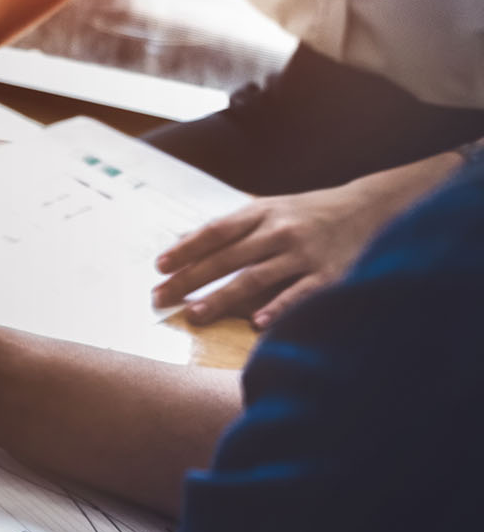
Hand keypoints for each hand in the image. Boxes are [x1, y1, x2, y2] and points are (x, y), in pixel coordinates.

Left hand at [153, 160, 456, 327]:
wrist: (372, 207)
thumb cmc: (308, 214)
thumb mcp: (269, 209)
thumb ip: (231, 227)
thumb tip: (182, 243)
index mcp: (261, 212)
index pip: (214, 232)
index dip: (185, 250)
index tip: (159, 267)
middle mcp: (279, 230)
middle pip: (226, 257)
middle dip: (189, 279)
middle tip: (160, 298)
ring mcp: (304, 253)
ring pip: (255, 277)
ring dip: (222, 296)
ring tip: (195, 313)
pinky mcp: (329, 274)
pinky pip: (299, 294)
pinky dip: (278, 308)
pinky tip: (256, 323)